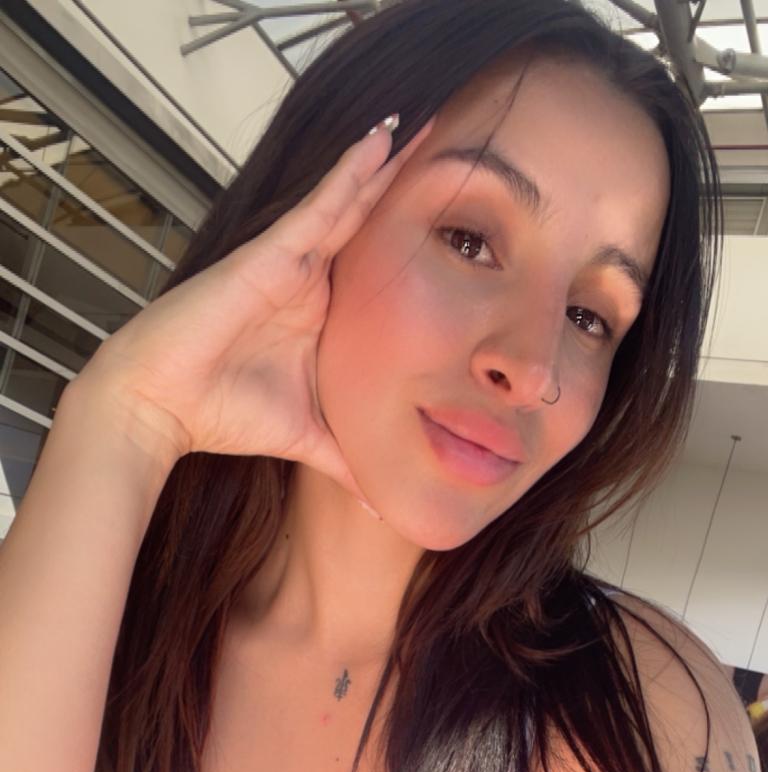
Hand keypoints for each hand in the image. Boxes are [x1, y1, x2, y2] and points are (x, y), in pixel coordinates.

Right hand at [69, 116, 433, 496]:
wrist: (161, 407)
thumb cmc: (223, 414)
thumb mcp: (308, 438)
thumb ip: (347, 463)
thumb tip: (384, 508)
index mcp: (322, 314)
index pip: (378, 269)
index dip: (415, 240)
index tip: (464, 223)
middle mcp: (309, 279)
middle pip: (368, 224)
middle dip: (409, 187)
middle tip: (461, 150)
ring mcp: (289, 261)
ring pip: (348, 202)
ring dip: (387, 164)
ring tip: (430, 124)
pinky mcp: (271, 253)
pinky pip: (319, 205)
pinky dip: (350, 173)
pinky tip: (381, 140)